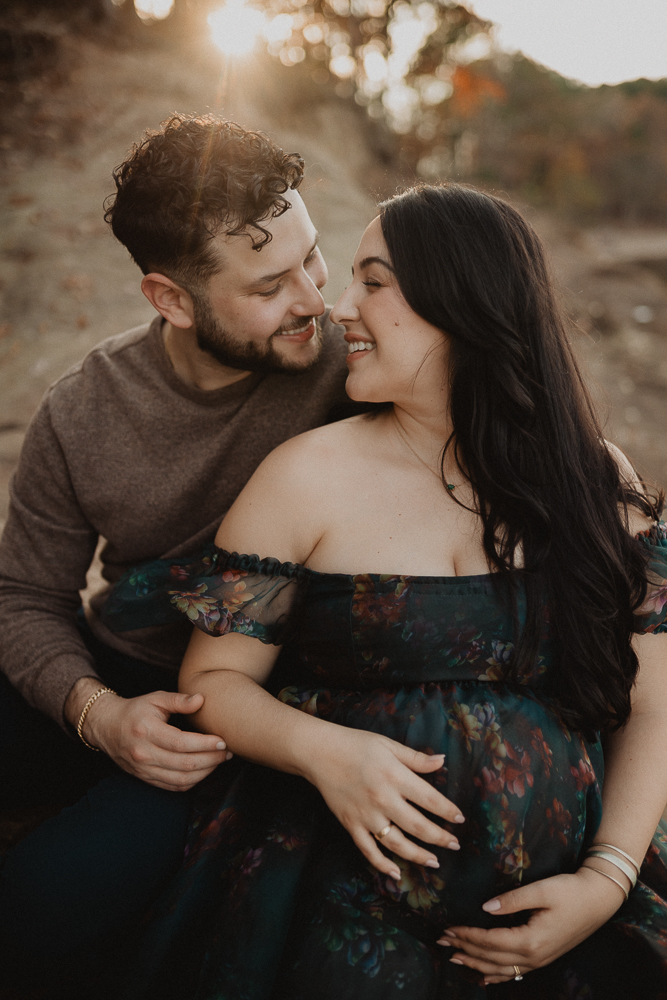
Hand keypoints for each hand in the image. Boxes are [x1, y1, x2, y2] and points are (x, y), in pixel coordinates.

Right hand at [80, 684, 230, 790]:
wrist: (106, 727)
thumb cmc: (135, 710)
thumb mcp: (155, 698)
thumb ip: (179, 700)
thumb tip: (201, 700)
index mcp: (147, 731)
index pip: (182, 743)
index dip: (205, 744)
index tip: (223, 740)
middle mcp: (144, 754)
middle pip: (184, 764)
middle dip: (211, 759)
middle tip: (227, 752)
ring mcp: (143, 769)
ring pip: (181, 780)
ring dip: (205, 773)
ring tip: (219, 761)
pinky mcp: (145, 778)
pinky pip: (173, 786)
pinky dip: (192, 782)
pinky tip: (204, 771)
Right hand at [302, 728, 463, 878]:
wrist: (319, 752)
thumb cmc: (356, 745)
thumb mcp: (389, 745)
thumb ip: (416, 758)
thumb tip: (442, 761)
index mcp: (395, 776)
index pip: (430, 799)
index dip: (448, 811)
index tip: (460, 819)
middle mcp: (383, 799)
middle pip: (418, 826)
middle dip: (440, 838)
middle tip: (455, 845)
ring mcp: (366, 815)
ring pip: (397, 844)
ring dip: (418, 856)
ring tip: (434, 862)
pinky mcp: (350, 825)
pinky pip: (369, 851)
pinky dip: (382, 865)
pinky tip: (396, 873)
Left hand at [437, 867, 625, 984]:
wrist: (598, 900)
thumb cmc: (570, 891)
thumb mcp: (541, 890)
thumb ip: (512, 899)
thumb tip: (485, 908)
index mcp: (531, 940)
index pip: (489, 941)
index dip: (466, 936)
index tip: (447, 929)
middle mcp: (533, 956)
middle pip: (491, 958)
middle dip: (464, 949)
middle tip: (441, 942)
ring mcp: (539, 961)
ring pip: (500, 970)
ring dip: (475, 964)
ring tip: (454, 958)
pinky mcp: (543, 958)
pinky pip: (514, 973)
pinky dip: (495, 976)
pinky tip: (483, 977)